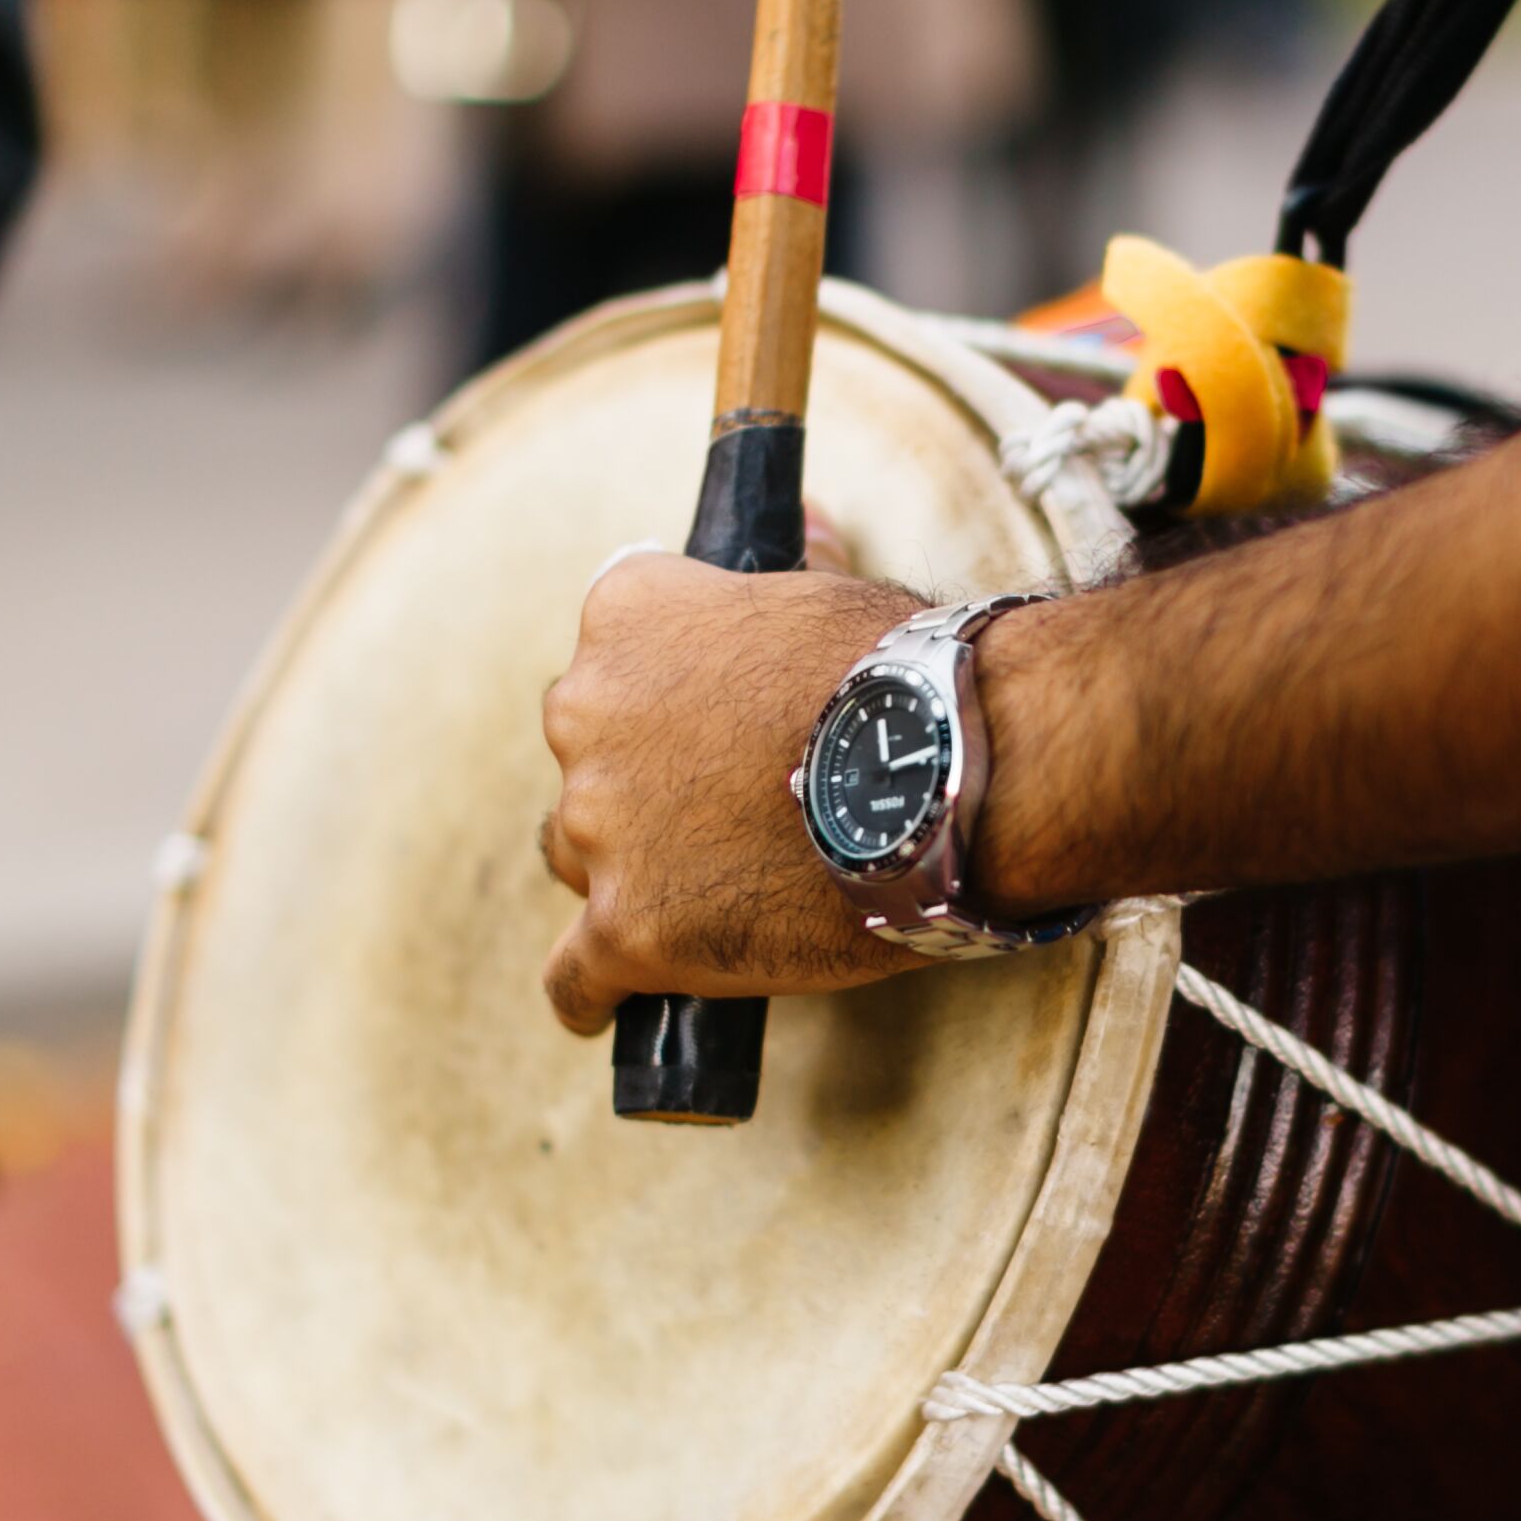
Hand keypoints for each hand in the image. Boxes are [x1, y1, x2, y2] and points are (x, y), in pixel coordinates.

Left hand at [535, 553, 922, 1032]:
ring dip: (633, 869)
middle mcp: (584, 712)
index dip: (664, 691)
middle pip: (588, 759)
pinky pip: (577, 978)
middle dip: (644, 781)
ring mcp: (600, 826)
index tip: (706, 717)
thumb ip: (788, 573)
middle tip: (730, 805)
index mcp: (624, 616)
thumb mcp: (830, 592)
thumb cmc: (902, 672)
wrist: (943, 768)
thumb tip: (807, 523)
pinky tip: (614, 997)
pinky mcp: (629, 928)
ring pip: (582, 857)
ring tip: (713, 892)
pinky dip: (593, 990)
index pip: (609, 651)